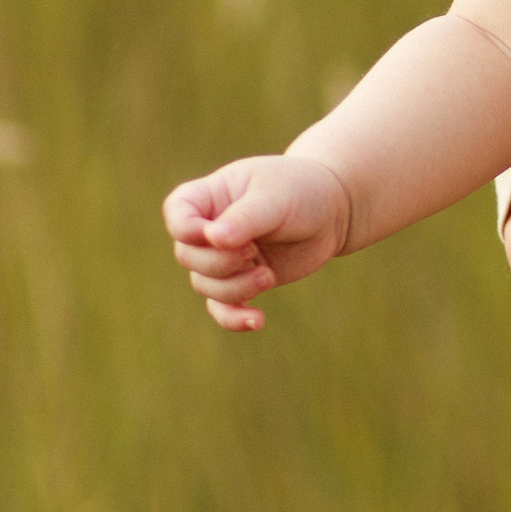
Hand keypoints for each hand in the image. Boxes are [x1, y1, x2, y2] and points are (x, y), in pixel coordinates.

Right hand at [163, 152, 354, 331]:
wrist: (333, 210)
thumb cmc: (300, 191)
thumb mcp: (274, 198)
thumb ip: (244, 218)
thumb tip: (213, 239)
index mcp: (209, 196)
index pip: (177, 214)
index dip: (187, 230)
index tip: (214, 234)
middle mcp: (209, 229)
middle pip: (187, 256)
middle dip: (219, 262)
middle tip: (252, 253)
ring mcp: (224, 257)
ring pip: (204, 285)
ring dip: (234, 288)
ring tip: (268, 276)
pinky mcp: (241, 281)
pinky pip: (222, 308)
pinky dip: (234, 318)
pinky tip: (257, 320)